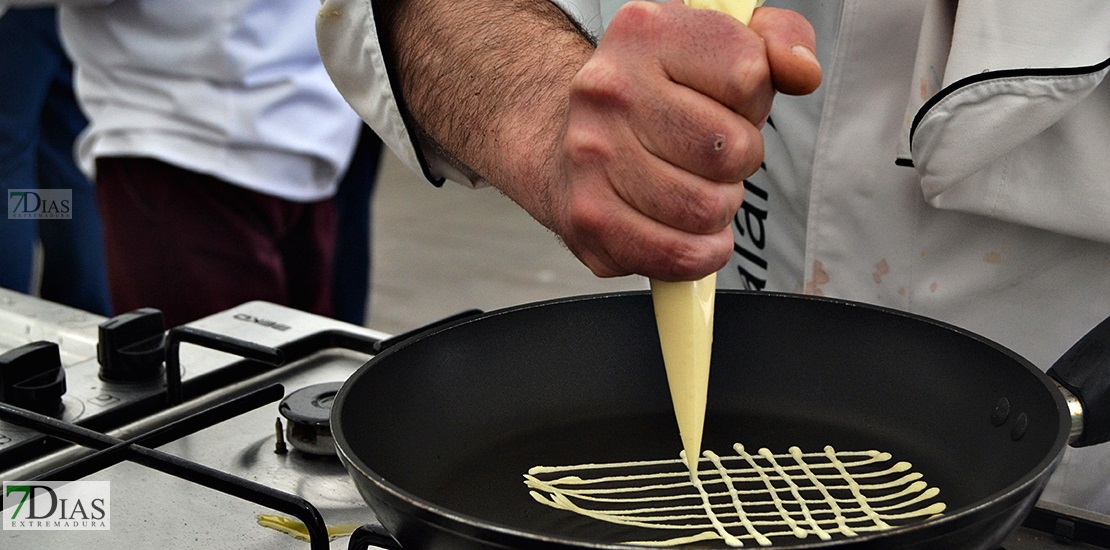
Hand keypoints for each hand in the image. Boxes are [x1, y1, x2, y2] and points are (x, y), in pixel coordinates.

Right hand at [547, 1, 820, 279]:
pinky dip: (699, 253)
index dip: (753, 102)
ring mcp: (592, 157)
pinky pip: (677, 255)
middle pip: (732, 149)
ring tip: (693, 189)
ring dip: (718, 209)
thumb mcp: (717, 44)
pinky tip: (689, 233)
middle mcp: (610, 90)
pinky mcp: (588, 218)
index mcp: (646, 33)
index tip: (727, 105)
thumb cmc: (654, 97)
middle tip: (710, 156)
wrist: (563, 138)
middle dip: (738, 162)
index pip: (749, 76)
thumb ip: (778, 39)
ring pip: (707, 208)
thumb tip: (802, 70)